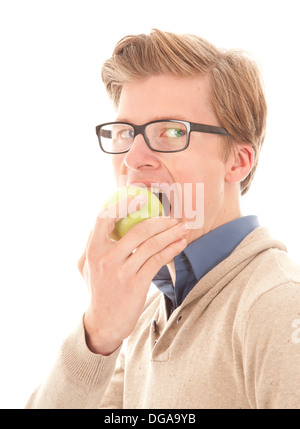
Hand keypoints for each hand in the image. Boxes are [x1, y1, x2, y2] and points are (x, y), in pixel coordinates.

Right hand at [77, 196, 187, 354]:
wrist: (103, 322)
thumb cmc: (97, 290)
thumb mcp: (86, 266)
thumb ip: (92, 243)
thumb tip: (103, 220)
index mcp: (93, 249)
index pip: (104, 218)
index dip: (123, 205)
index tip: (141, 200)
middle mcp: (106, 258)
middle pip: (138, 230)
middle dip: (161, 221)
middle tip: (173, 218)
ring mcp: (121, 272)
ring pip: (151, 244)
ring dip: (171, 234)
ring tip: (183, 228)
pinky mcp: (136, 284)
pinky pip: (157, 260)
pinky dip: (171, 249)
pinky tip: (180, 244)